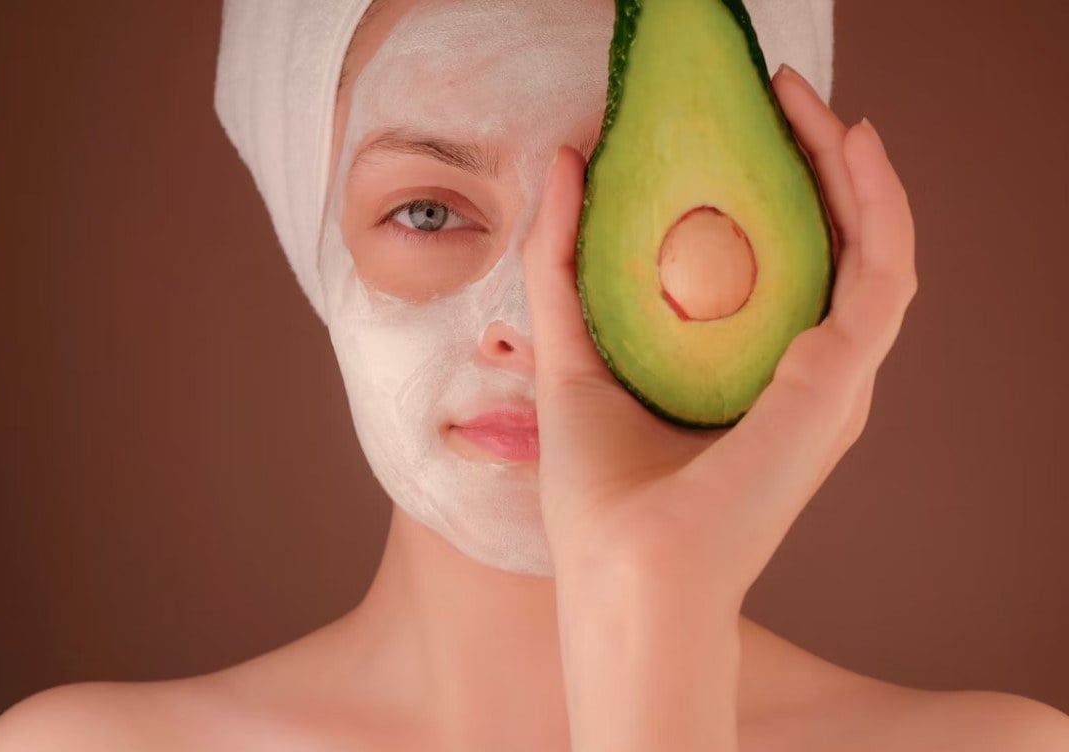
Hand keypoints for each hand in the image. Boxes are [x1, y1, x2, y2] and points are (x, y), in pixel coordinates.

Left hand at [522, 63, 916, 606]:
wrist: (626, 580)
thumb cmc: (603, 497)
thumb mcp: (571, 354)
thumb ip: (563, 262)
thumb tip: (563, 160)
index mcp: (755, 379)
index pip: (784, 264)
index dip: (772, 187)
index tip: (737, 124)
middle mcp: (807, 378)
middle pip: (831, 247)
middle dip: (813, 162)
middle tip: (778, 95)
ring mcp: (833, 382)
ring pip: (872, 248)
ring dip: (851, 167)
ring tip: (808, 103)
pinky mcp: (840, 384)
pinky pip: (882, 273)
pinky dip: (878, 203)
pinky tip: (850, 145)